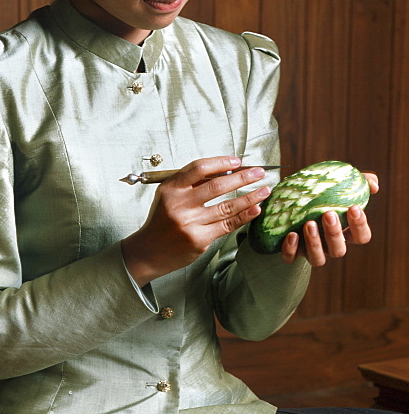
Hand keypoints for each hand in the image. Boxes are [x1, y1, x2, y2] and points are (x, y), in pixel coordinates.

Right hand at [122, 156, 271, 285]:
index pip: (199, 168)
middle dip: (243, 177)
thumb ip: (191, 183)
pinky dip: (244, 216)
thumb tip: (225, 170)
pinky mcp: (199, 239)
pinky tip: (255, 209)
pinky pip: (227, 225)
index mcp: (170, 189)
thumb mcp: (168, 196)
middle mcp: (179, 205)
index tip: (238, 161)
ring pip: (227, 207)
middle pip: (217, 186)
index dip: (221, 163)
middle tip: (259, 172)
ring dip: (250, 197)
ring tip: (265, 190)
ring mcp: (190, 223)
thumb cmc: (162, 221)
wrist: (149, 251)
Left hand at [281, 171, 378, 265]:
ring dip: (314, 243)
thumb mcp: (339, 185)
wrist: (289, 204)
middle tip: (328, 214)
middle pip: (339, 250)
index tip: (353, 208)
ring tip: (309, 224)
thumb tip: (373, 186)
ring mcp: (310, 251)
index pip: (361, 237)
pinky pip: (291, 258)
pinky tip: (291, 235)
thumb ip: (361, 182)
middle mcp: (329, 246)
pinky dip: (290, 249)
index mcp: (345, 233)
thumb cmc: (322, 196)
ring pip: (317, 258)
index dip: (360, 225)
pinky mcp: (291, 253)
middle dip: (334, 233)